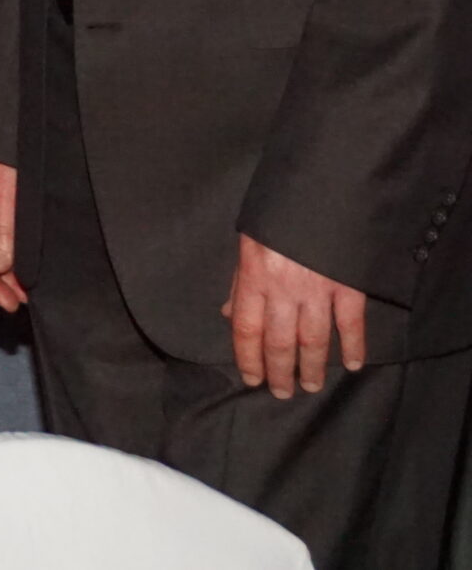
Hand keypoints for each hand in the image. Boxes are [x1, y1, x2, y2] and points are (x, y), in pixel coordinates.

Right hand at [0, 158, 26, 311]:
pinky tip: (27, 264)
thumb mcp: (4, 193)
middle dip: (1, 282)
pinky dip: (14, 254)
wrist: (7, 125)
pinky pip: (3, 238)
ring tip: (29, 288)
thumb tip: (1, 267)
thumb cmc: (0, 155)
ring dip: (10, 270)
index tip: (11, 303)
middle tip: (25, 300)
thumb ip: (2, 229)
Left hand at [225, 234, 366, 396]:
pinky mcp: (348, 285)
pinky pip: (351, 323)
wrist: (319, 189)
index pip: (246, 329)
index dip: (248, 358)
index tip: (251, 378)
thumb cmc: (276, 218)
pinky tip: (353, 364)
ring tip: (311, 385)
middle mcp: (284, 289)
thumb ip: (240, 282)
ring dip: (313, 367)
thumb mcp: (247, 244)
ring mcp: (318, 288)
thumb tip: (229, 315)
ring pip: (313, 340)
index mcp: (254, 277)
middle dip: (280, 372)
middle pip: (279, 342)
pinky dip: (354, 346)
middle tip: (282, 393)